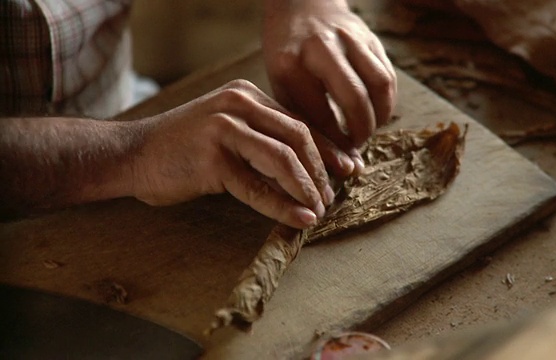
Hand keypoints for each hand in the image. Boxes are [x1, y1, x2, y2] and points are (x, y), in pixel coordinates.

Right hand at [133, 80, 343, 228]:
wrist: (132, 154)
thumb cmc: (183, 148)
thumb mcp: (227, 130)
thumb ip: (263, 139)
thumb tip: (309, 167)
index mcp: (246, 95)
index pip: (298, 121)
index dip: (327, 149)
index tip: (347, 169)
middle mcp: (238, 104)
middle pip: (298, 136)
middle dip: (321, 170)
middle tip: (330, 196)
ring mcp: (224, 128)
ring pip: (283, 159)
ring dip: (307, 188)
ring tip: (318, 209)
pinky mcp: (211, 157)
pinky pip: (257, 186)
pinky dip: (282, 205)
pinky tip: (299, 218)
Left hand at [262, 0, 396, 171]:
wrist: (301, 6)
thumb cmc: (288, 57)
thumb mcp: (283, 88)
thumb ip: (308, 124)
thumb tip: (345, 166)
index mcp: (291, 65)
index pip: (320, 116)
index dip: (335, 145)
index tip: (339, 161)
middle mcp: (321, 48)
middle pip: (355, 99)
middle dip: (362, 133)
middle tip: (357, 147)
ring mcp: (349, 39)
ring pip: (380, 85)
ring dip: (380, 117)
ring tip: (368, 131)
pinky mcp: (370, 37)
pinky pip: (388, 75)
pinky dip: (386, 101)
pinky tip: (375, 112)